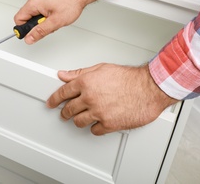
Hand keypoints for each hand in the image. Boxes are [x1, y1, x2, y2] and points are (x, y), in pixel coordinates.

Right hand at [14, 0, 111, 43]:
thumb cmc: (70, 2)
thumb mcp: (55, 22)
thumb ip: (40, 31)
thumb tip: (29, 38)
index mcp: (33, 3)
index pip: (18, 19)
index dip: (24, 30)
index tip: (32, 35)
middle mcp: (35, 0)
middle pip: (26, 18)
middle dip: (36, 26)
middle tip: (48, 26)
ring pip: (34, 16)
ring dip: (43, 22)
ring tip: (54, 21)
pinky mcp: (45, 0)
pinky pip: (40, 12)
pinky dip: (46, 17)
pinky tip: (55, 17)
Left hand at [46, 63, 177, 134]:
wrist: (148, 88)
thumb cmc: (128, 77)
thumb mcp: (101, 68)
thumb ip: (79, 73)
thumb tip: (64, 75)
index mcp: (85, 83)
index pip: (63, 93)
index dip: (54, 99)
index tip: (51, 103)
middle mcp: (89, 98)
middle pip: (69, 109)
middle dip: (65, 112)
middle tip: (65, 113)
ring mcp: (98, 112)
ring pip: (79, 122)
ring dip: (78, 120)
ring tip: (81, 118)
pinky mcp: (109, 124)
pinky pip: (94, 130)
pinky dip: (94, 128)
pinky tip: (97, 124)